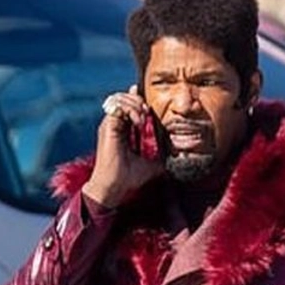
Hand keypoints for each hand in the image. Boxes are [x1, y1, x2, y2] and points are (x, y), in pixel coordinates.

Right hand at [83, 86, 162, 207]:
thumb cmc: (128, 177)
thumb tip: (176, 157)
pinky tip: (139, 122)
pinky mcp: (107, 126)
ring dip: (134, 103)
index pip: (128, 106)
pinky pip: (117, 107)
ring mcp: (110, 125)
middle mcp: (115, 125)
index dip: (137, 99)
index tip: (148, 105)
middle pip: (123, 98)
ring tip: (143, 117)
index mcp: (123, 130)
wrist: (115, 186)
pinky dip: (131, 109)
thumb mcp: (151, 165)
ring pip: (119, 99)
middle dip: (138, 100)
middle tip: (147, 112)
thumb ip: (160, 157)